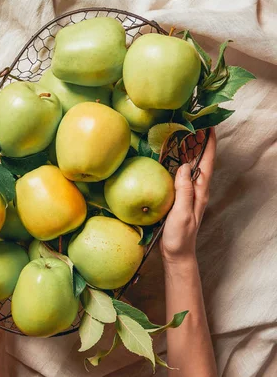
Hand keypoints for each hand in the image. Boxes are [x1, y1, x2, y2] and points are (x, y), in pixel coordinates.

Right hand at [160, 128, 215, 261]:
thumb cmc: (180, 236)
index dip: (209, 143)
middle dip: (198, 141)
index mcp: (200, 190)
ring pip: (190, 166)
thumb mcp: (183, 212)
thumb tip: (184, 165)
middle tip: (192, 123)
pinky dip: (176, 162)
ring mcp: (188, 193)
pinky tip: (168, 158)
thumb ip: (184, 189)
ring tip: (181, 134)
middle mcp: (196, 189)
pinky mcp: (178, 197)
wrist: (176, 254)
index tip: (209, 125)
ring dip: (188, 150)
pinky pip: (179, 175)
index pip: (207, 162)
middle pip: (200, 160)